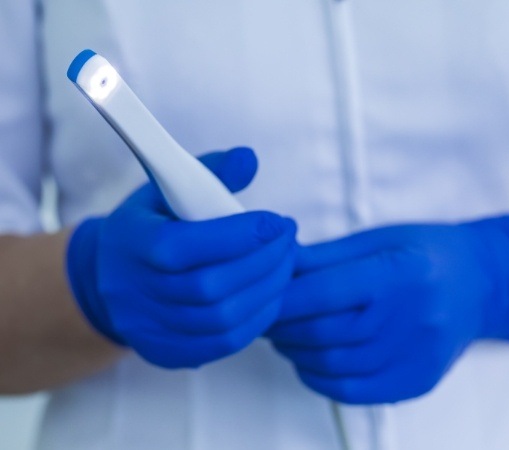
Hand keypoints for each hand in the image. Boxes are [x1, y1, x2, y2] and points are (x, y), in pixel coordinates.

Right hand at [67, 147, 297, 368]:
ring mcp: (149, 329)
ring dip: (267, 291)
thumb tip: (249, 159)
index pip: (184, 246)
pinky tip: (271, 294)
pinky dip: (257, 319)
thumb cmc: (150, 225)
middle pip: (209, 287)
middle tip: (289, 240)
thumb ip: (210, 172)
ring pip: (222, 320)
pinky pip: (222, 344)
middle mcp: (134, 292)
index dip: (238, 236)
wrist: (111, 277)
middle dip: (263, 262)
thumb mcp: (168, 188)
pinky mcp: (166, 352)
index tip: (276, 222)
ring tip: (286, 264)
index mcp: (131, 243)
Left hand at [268, 216, 508, 403]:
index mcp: (397, 273)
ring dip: (294, 352)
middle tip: (264, 316)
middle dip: (281, 326)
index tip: (260, 296)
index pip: (323, 293)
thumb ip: (323, 257)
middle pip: (323, 332)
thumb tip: (276, 265)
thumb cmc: (423, 252)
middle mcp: (410, 318)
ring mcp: (415, 356)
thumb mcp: (375, 240)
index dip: (282, 298)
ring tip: (282, 335)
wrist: (476, 283)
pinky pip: (353, 392)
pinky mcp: (415, 381)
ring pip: (332, 365)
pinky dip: (318, 378)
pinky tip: (308, 360)